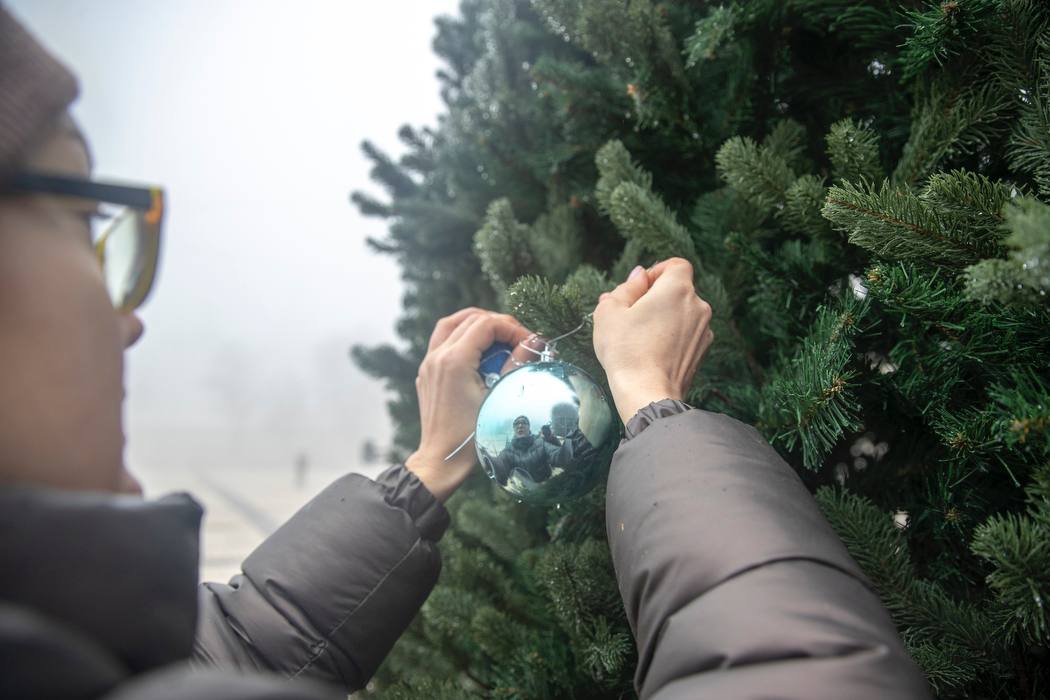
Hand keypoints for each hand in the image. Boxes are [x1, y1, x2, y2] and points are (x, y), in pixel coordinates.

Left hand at [406, 308, 533, 501]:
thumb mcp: (498, 397)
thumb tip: (535, 342)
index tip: (530, 342)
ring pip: (451, 324)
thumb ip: (515, 364)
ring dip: (476, 323)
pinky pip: (442, 340)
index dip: (512, 328)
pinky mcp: (426, 373)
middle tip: (519, 339)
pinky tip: (479, 351)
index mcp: (454, 360)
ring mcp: (428, 364)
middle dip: (498, 324)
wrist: (441, 459)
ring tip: (499, 336)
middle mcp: (437, 356)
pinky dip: (461, 336)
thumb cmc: (471, 435)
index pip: (486, 325)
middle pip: (470, 319)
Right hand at [592, 258, 713, 424]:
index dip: (656, 272)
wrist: (647, 394)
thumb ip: (626, 287)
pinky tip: (652, 352)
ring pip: (683, 313)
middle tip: (631, 316)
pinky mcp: (703, 352)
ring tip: (639, 337)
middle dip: (656, 297)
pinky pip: (687, 334)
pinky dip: (672, 337)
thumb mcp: (610, 312)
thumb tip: (639, 276)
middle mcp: (698, 306)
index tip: (639, 289)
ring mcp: (704, 331)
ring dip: (664, 318)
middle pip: (678, 290)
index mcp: (678, 289)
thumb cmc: (626, 351)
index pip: (675, 265)